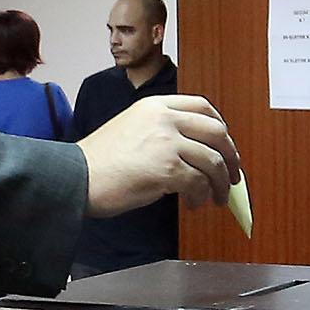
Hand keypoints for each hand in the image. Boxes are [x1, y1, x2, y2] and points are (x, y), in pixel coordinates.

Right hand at [78, 96, 238, 216]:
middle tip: (233, 175)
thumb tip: (194, 152)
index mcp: (155, 105)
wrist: (76, 177)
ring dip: (220, 183)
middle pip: (216, 132)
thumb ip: (162, 130)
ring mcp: (167, 143)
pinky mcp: (167, 169)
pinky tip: (193, 204)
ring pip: (213, 160)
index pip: (202, 106)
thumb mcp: (131, 127)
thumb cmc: (99, 161)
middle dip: (231, 156)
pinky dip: (202, 195)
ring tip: (216, 197)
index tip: (225, 144)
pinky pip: (199, 182)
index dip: (220, 126)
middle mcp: (164, 119)